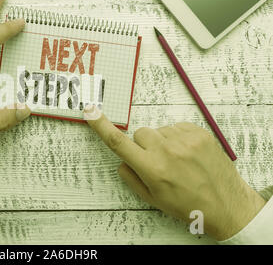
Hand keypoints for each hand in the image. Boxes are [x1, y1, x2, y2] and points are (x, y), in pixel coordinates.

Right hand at [84, 105, 265, 240]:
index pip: (118, 143)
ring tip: (178, 161)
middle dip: (143, 146)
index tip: (91, 112)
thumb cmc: (188, 205)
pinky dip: (177, 138)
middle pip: (140, 133)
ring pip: (159, 130)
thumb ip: (131, 177)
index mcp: (152, 169)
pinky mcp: (199, 132)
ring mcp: (184, 140)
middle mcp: (166, 151)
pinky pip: (176, 127)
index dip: (101, 126)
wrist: (226, 205)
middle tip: (158, 162)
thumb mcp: (152, 199)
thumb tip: (122, 159)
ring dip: (162, 142)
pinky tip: (187, 154)